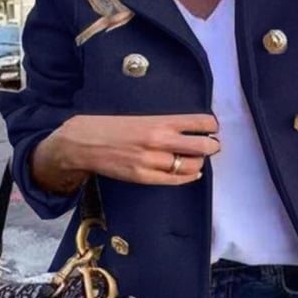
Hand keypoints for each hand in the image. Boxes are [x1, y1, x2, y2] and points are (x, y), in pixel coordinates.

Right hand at [53, 113, 220, 185]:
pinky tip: (192, 172)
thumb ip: (166, 124)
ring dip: (199, 162)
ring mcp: (152, 161)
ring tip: (196, 158)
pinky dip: (189, 176)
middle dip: (212, 146)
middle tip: (212, 145)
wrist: (84, 142)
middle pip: (203, 146)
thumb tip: (193, 129)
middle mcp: (159, 140)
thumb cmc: (113, 127)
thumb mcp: (142, 117)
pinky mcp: (144, 177)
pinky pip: (175, 180)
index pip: (200, 122)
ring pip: (191, 165)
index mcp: (160, 121)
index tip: (212, 128)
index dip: (212, 126)